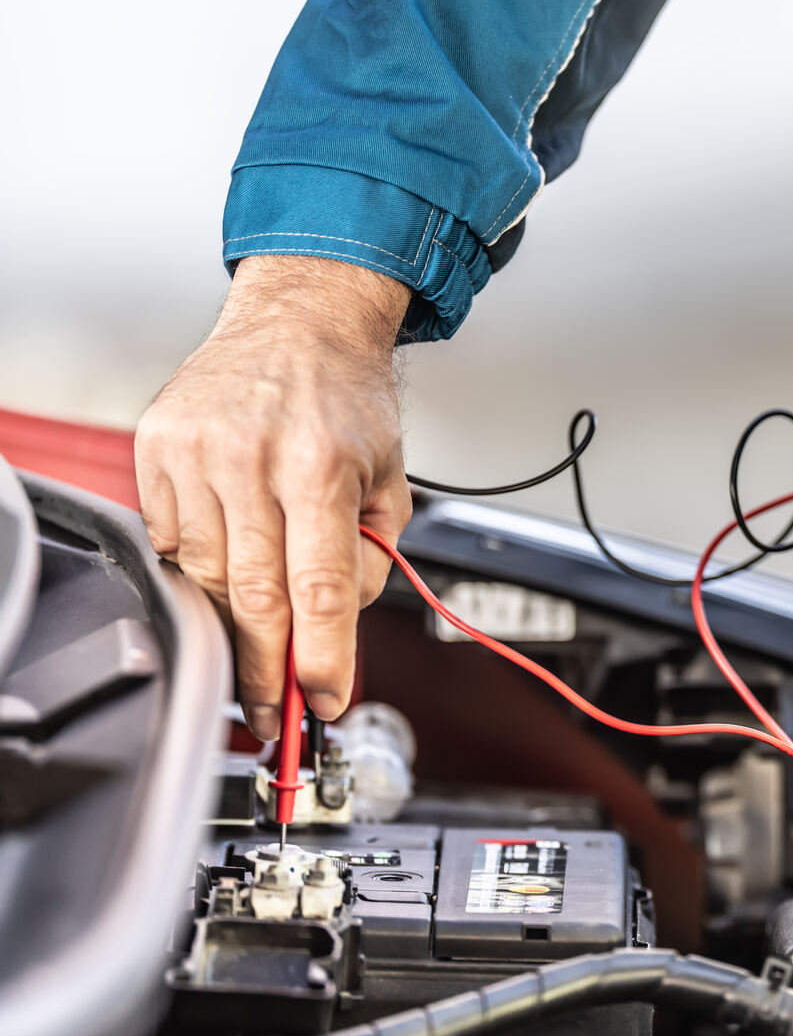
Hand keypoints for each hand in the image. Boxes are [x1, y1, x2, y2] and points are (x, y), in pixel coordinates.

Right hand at [136, 255, 413, 738]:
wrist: (299, 323)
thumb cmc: (347, 401)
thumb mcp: (390, 477)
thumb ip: (371, 555)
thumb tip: (338, 628)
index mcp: (323, 466)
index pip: (319, 589)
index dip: (320, 658)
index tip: (322, 700)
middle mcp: (255, 458)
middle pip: (254, 597)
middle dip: (265, 669)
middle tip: (274, 712)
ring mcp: (198, 452)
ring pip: (207, 577)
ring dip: (234, 621)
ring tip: (258, 636)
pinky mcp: (158, 449)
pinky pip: (173, 541)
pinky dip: (201, 566)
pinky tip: (229, 558)